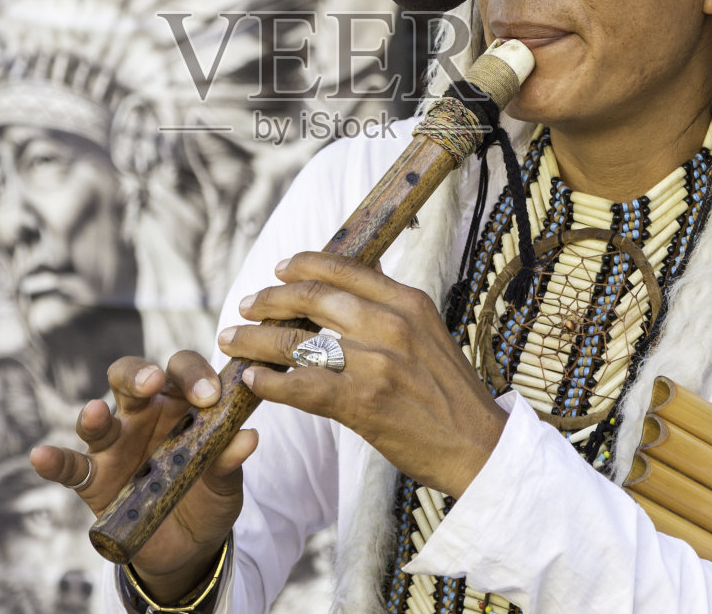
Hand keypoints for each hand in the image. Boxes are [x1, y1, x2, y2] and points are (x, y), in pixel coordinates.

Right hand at [30, 352, 256, 602]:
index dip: (194, 375)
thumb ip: (230, 462)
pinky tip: (41, 456)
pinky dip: (54, 461)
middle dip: (139, 374)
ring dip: (94, 413)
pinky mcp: (93, 479)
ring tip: (96, 411)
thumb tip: (249, 438)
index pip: (183, 372)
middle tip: (154, 382)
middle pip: (132, 378)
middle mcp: (144, 416)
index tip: (210, 395)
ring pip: (98, 418)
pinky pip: (69, 467)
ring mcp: (115, 445)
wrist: (188, 549)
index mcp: (181, 405)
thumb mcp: (226, 485)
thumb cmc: (208, 499)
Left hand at [219, 252, 507, 497]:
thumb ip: (389, 306)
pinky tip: (253, 381)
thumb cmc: (448, 393)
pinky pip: (300, 385)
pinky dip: (269, 382)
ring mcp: (375, 363)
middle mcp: (390, 323)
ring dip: (255, 340)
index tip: (278, 269)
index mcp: (407, 301)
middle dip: (270, 299)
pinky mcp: (362, 402)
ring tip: (233, 341)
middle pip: (312, 297)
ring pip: (297, 340)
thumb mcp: (428, 332)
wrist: (478, 446)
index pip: (343, 267)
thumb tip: (355, 278)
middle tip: (245, 305)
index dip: (302, 265)